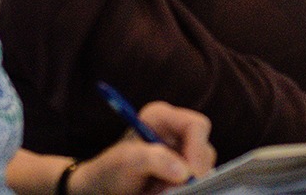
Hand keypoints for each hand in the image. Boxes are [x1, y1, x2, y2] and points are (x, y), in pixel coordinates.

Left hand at [72, 104, 214, 194]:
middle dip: (192, 173)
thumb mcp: (124, 162)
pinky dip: (183, 191)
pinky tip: (162, 193)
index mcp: (162, 118)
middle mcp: (175, 133)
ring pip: (202, 170)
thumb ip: (152, 160)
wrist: (102, 191)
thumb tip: (184, 172)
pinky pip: (196, 182)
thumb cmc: (108, 172)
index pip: (196, 127)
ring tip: (158, 191)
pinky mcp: (182, 173)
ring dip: (185, 185)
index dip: (198, 151)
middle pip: (204, 150)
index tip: (192, 176)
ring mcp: (181, 154)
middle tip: (173, 190)